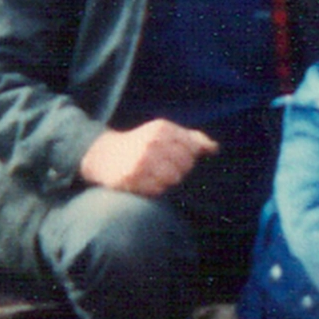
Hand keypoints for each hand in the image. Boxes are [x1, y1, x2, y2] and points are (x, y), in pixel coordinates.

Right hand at [77, 120, 218, 196]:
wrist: (104, 154)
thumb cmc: (142, 144)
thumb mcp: (165, 134)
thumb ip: (191, 139)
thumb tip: (214, 148)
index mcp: (162, 129)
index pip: (192, 149)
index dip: (189, 157)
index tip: (177, 158)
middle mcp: (151, 142)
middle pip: (185, 165)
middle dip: (179, 170)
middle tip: (164, 168)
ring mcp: (140, 160)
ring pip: (173, 179)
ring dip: (167, 181)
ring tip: (155, 175)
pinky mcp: (130, 178)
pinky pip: (157, 190)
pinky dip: (155, 189)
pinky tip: (145, 181)